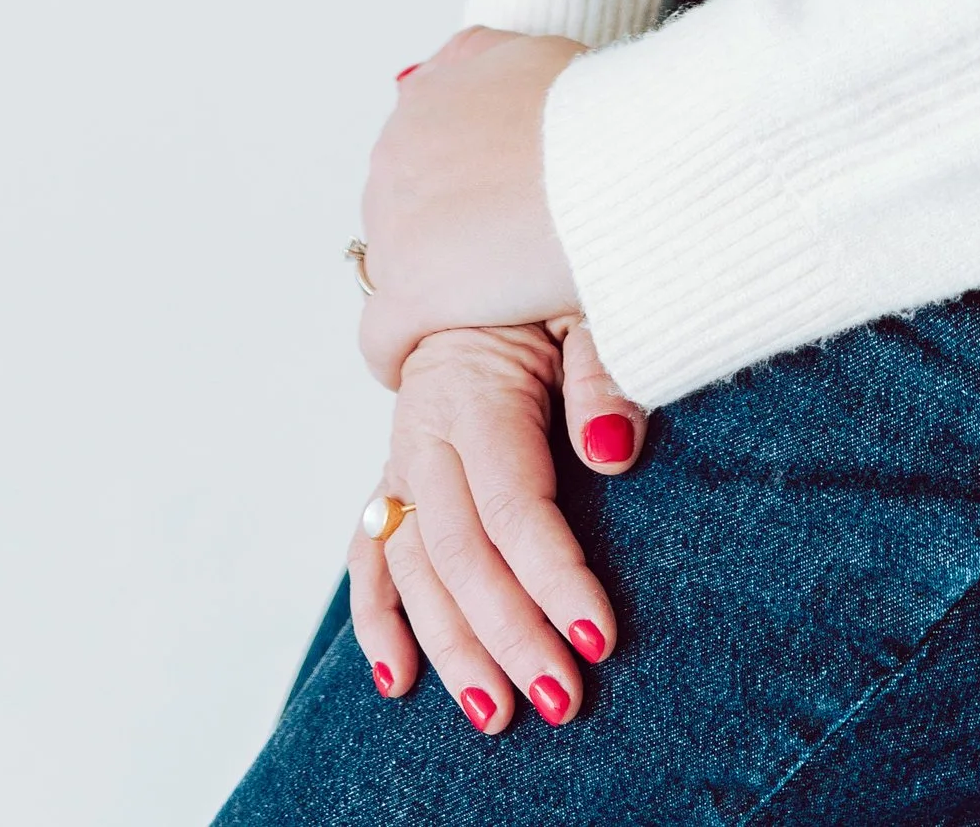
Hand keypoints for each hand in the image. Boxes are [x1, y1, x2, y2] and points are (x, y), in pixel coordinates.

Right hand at [350, 317, 646, 731]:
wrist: (483, 264)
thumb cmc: (552, 285)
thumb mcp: (591, 302)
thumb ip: (604, 371)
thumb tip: (609, 451)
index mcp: (475, 392)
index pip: (513, 507)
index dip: (553, 575)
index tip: (600, 636)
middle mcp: (425, 435)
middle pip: (461, 555)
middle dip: (509, 634)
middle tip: (559, 699)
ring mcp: (402, 462)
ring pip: (414, 571)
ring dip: (451, 649)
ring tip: (494, 714)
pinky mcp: (395, 480)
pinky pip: (370, 558)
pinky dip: (377, 620)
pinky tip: (399, 681)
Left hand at [357, 25, 585, 384]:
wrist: (620, 164)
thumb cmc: (599, 114)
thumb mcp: (535, 52)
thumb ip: (485, 59)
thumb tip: (456, 69)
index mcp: (425, 101)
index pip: (415, 157)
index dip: (455, 190)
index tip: (489, 211)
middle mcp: (396, 157)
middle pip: (399, 212)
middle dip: (441, 237)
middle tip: (499, 257)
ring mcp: (397, 227)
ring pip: (391, 272)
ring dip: (431, 289)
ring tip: (484, 306)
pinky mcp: (412, 293)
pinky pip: (381, 339)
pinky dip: (400, 352)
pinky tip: (429, 359)